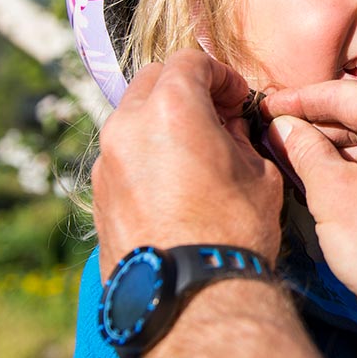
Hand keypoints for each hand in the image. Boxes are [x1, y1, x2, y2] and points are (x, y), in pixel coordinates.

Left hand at [92, 50, 283, 279]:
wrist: (190, 296)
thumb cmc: (232, 232)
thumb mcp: (258, 173)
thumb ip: (240, 136)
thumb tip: (230, 128)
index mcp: (171, 108)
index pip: (191, 61)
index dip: (221, 75)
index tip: (237, 100)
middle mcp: (128, 126)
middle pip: (153, 80)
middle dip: (184, 89)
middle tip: (215, 117)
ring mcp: (106, 161)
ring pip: (132, 117)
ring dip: (160, 121)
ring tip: (193, 153)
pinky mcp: (97, 194)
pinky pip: (121, 155)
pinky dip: (144, 155)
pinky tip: (171, 184)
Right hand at [263, 82, 356, 296]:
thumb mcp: (330, 192)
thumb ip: (303, 150)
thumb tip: (283, 127)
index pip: (344, 95)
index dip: (299, 99)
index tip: (268, 105)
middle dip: (316, 127)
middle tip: (275, 134)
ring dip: (336, 151)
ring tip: (294, 160)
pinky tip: (329, 185)